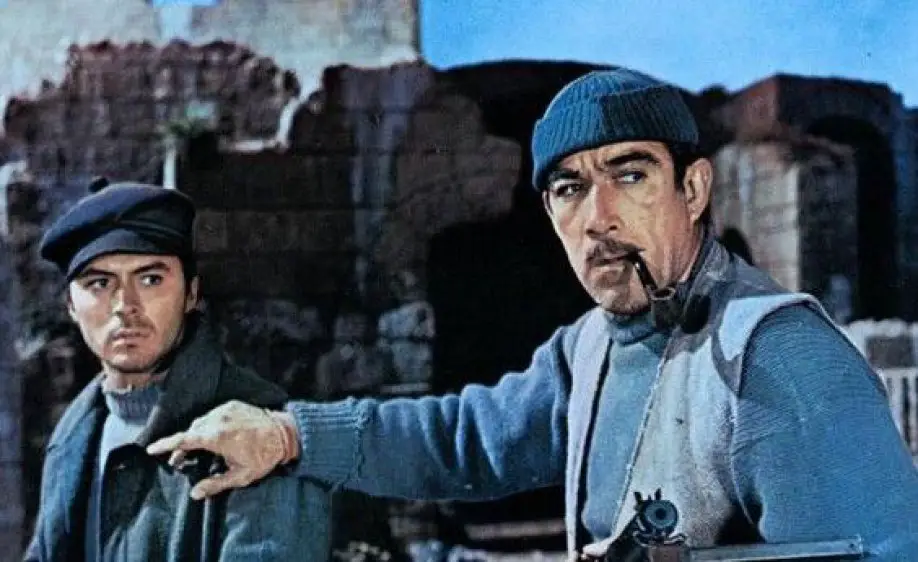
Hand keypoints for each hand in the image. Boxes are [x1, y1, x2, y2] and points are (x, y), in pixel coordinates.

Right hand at [146, 400, 299, 498]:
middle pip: (191, 432)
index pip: (183, 440)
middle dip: (183, 446)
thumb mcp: (240, 476)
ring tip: (200, 450)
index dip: (165, 445)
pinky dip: (209, 424)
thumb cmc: (263, 456)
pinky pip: (214, 414)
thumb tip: (195, 493)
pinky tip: (216, 436)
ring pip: (201, 422)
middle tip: (181, 461)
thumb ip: (215, 484)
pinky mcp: (233, 404)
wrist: (285, 433)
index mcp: (216, 437)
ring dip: (197, 434)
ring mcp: (225, 409)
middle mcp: (217, 419)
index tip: (151, 449)